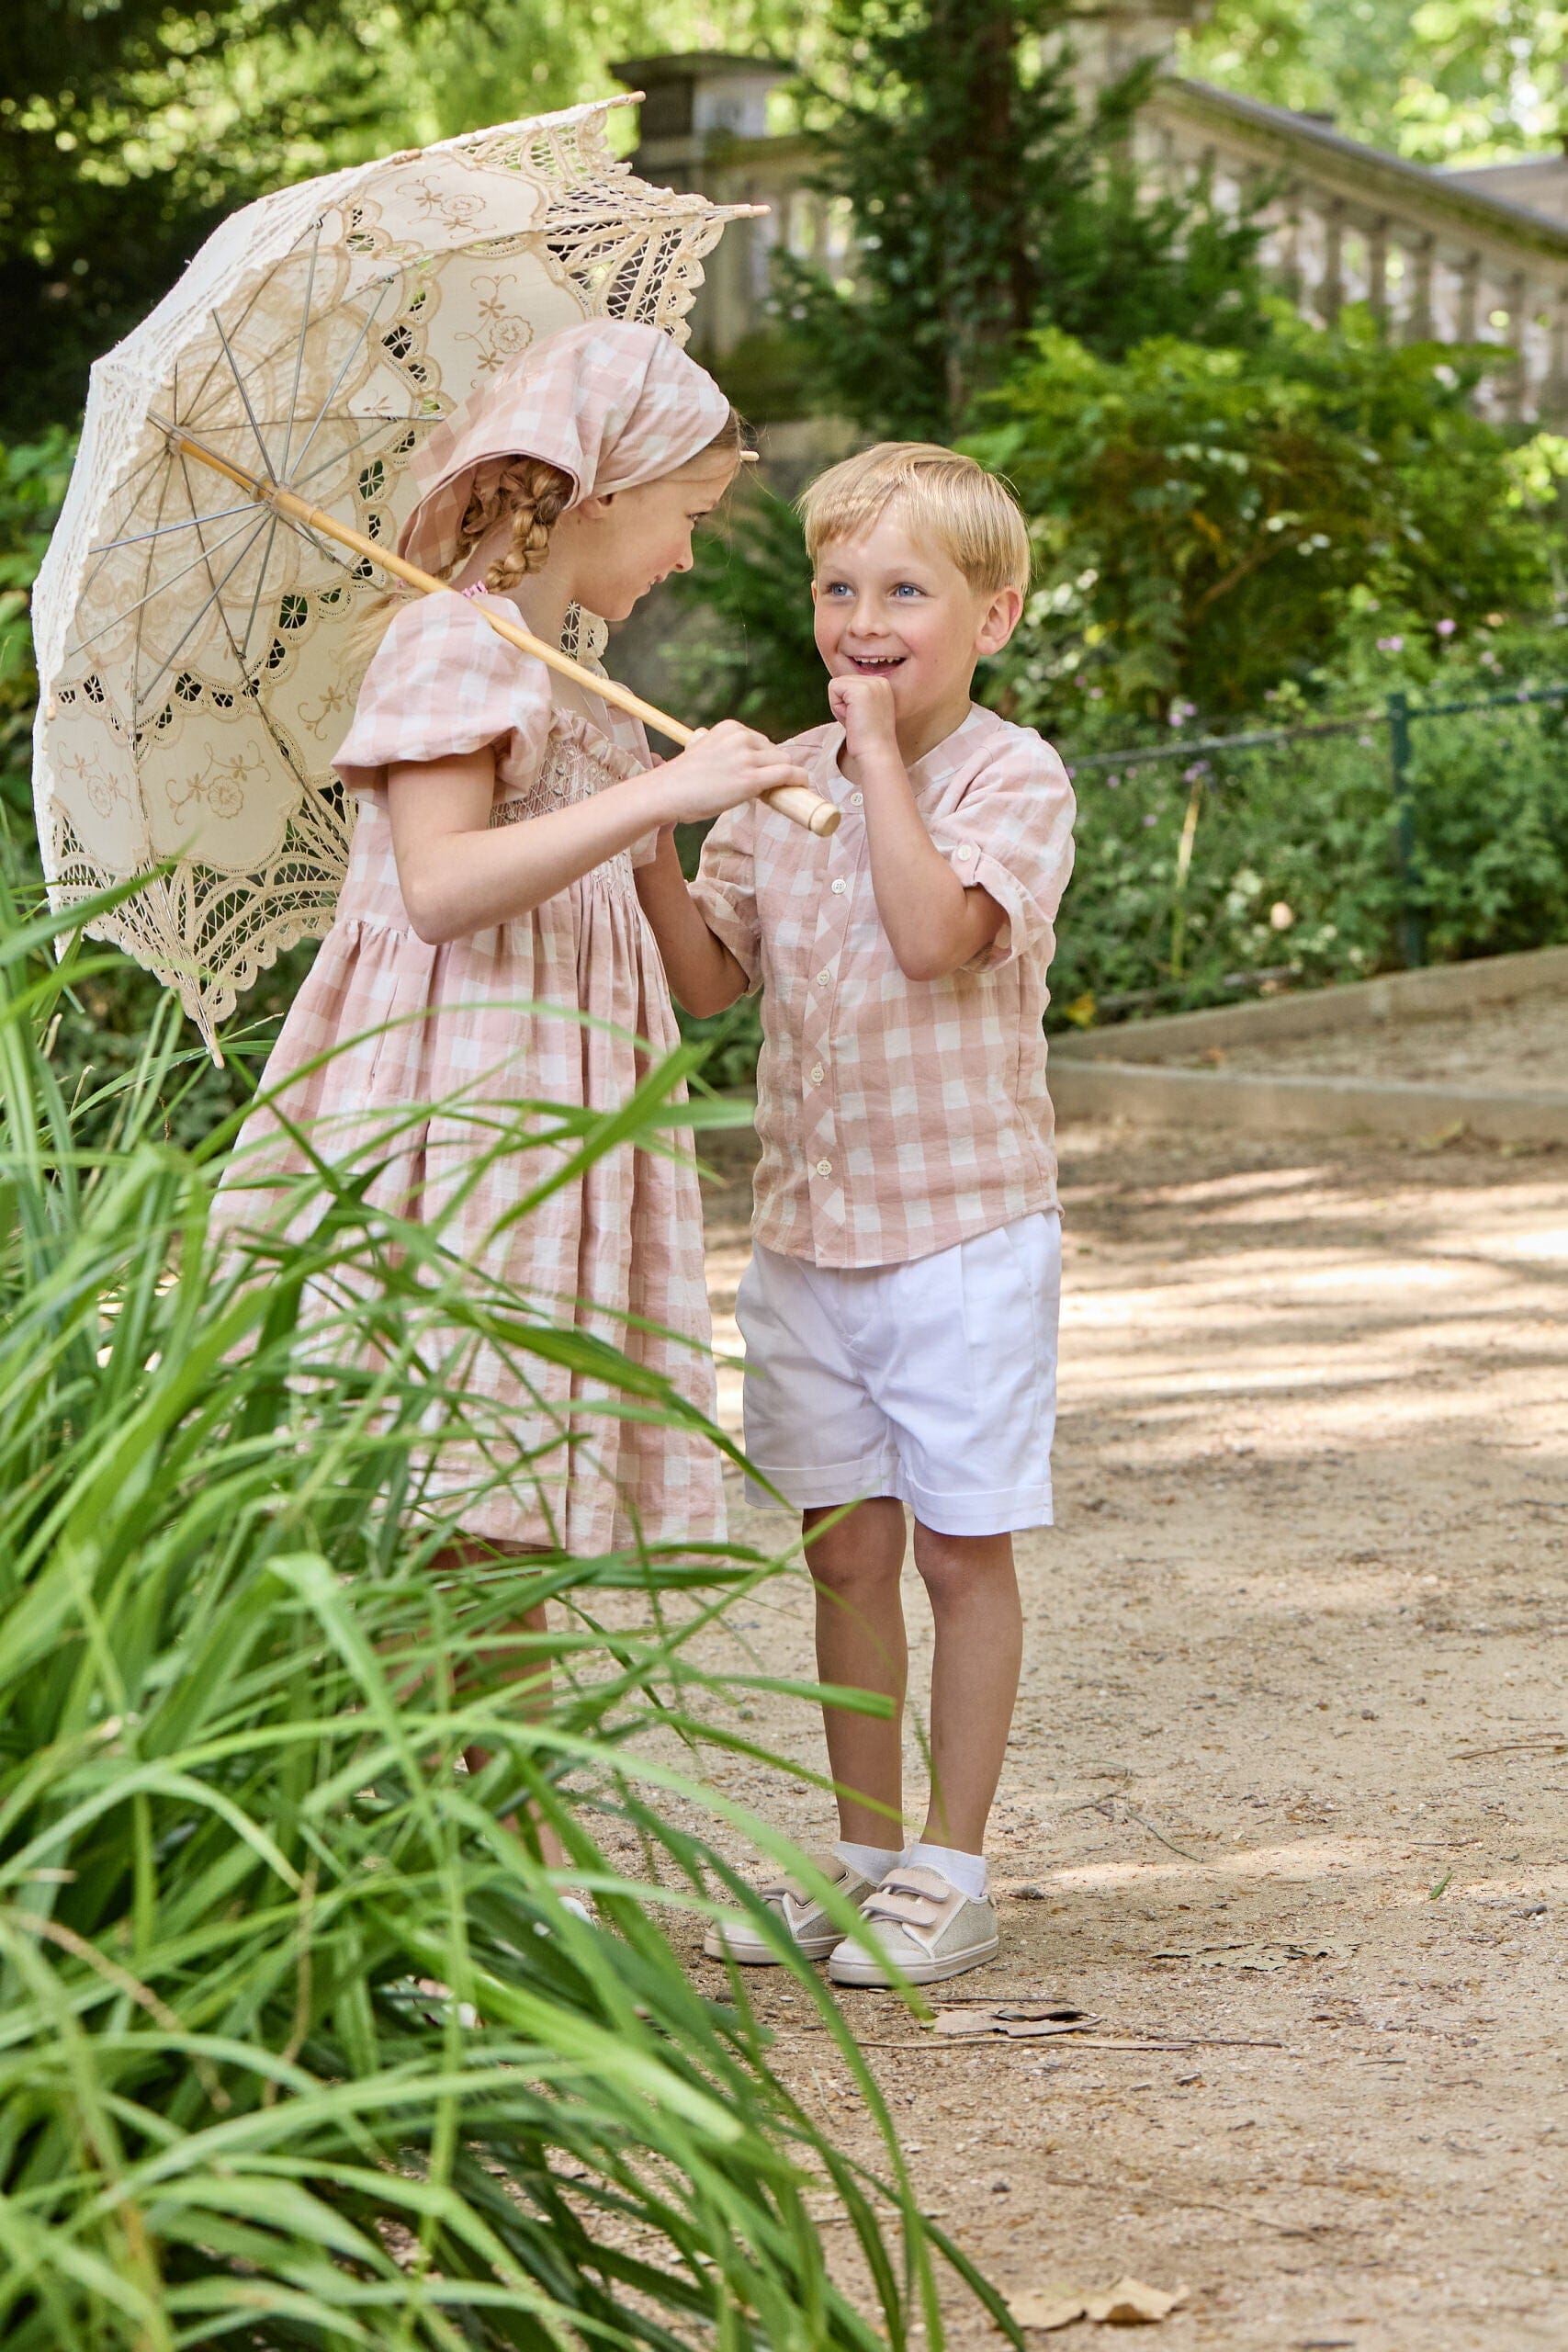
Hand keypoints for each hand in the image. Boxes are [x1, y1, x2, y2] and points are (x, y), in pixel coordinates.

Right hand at [652, 720, 811, 825]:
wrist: (666, 792)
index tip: (761, 774)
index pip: (761, 741)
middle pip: (776, 751)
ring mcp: (747, 758)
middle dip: (773, 768)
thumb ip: (724, 753)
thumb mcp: (705, 753)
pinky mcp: (751, 780)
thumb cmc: (682, 780)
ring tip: (775, 793)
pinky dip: (799, 781)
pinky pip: (788, 775)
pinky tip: (801, 788)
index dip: (764, 760)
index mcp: (729, 728)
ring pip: (785, 762)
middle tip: (766, 788)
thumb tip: (735, 770)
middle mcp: (740, 737)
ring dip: (785, 778)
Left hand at [828, 672, 898, 757]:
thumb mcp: (864, 711)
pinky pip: (833, 688)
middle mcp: (879, 681)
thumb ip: (855, 698)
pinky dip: (836, 707)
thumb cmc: (867, 740)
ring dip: (839, 706)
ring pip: (836, 685)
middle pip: (841, 682)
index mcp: (882, 685)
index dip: (848, 705)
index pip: (849, 683)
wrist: (876, 754)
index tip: (862, 719)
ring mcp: (872, 683)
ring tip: (856, 720)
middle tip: (858, 721)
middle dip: (843, 704)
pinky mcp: (861, 689)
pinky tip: (851, 718)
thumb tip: (837, 688)